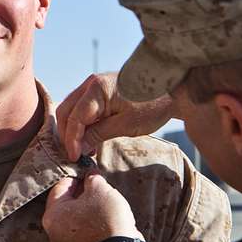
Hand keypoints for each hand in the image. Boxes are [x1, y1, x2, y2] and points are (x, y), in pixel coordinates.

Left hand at [42, 173, 140, 241]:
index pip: (60, 187)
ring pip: (74, 216)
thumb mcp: (99, 189)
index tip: (88, 174)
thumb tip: (91, 175)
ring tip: (102, 200)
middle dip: (81, 192)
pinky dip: (89, 220)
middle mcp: (53, 231)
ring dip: (86, 206)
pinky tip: (103, 214)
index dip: (77, 177)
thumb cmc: (105, 219)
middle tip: (96, 186)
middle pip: (66, 202)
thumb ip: (91, 178)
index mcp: (51, 214)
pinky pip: (81, 228)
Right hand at [56, 72, 176, 161]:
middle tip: (74, 155)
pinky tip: (90, 139)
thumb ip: (98, 134)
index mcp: (97, 89)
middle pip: (66, 111)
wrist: (174, 91)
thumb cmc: (152, 105)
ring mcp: (94, 85)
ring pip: (72, 109)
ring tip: (83, 150)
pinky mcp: (100, 91)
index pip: (75, 118)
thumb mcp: (125, 125)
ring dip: (73, 130)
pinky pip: (82, 108)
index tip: (74, 158)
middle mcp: (91, 83)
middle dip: (67, 134)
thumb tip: (78, 148)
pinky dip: (82, 124)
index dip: (71, 140)